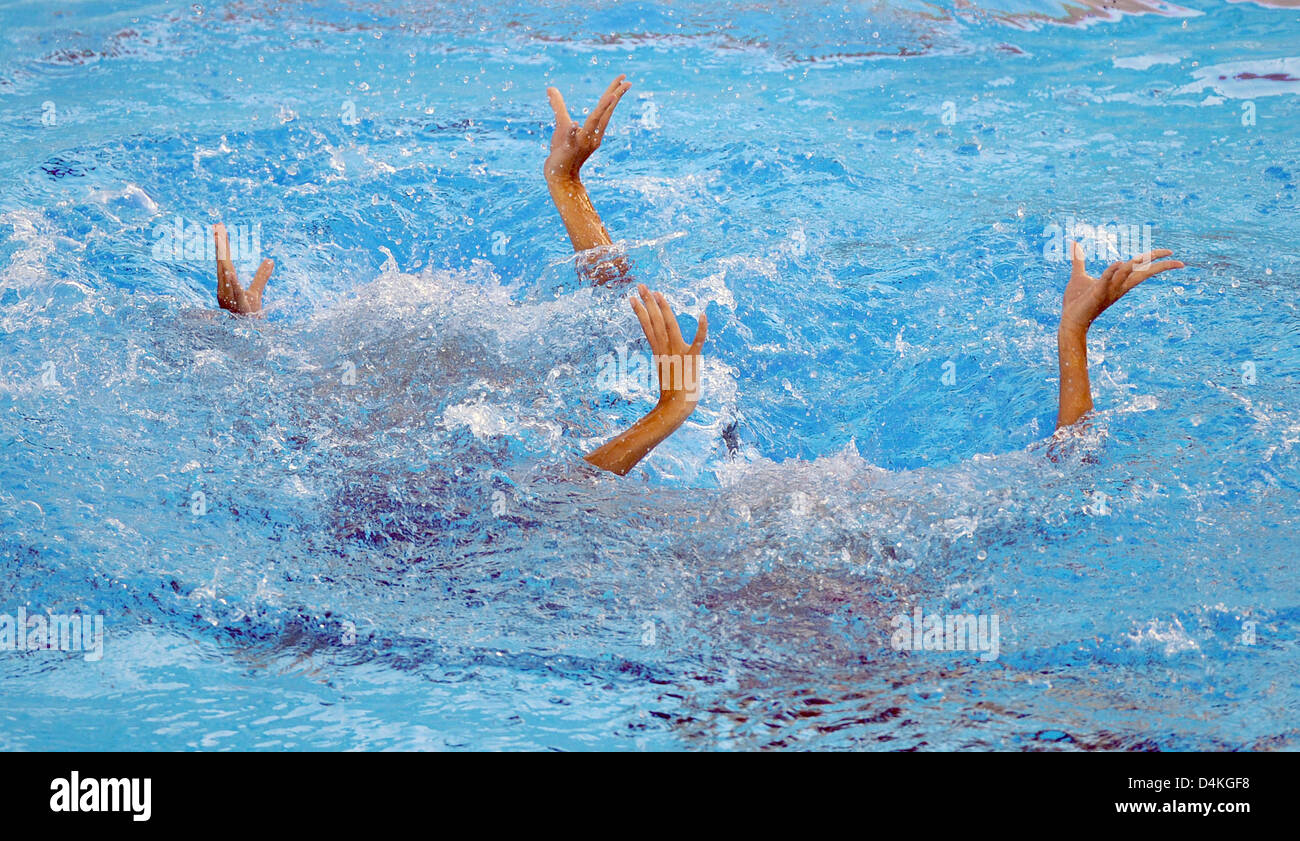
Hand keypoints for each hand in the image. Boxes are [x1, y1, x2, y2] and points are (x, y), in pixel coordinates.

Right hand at [214, 223, 273, 315]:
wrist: (248, 335)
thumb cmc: (248, 315)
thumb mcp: (256, 293)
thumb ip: (261, 276)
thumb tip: (270, 260)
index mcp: (227, 284)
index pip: (224, 260)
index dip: (222, 244)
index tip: (219, 226)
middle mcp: (225, 288)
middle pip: (222, 262)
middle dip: (220, 244)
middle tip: (218, 225)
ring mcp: (229, 296)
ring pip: (225, 273)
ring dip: (223, 257)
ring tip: (221, 240)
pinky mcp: (238, 306)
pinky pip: (235, 292)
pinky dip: (232, 282)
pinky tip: (229, 272)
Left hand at [544, 74, 630, 182]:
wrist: (560, 176)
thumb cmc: (562, 151)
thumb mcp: (561, 125)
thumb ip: (557, 106)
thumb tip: (550, 88)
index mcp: (593, 129)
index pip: (606, 108)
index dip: (614, 92)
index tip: (624, 78)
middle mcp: (592, 135)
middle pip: (605, 111)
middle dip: (615, 95)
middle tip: (627, 81)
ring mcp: (581, 142)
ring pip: (593, 123)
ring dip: (603, 109)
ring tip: (611, 96)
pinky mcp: (568, 149)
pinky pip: (570, 138)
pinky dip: (572, 131)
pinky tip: (574, 124)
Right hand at [629, 283, 707, 414]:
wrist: (676, 409)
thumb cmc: (673, 394)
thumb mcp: (667, 371)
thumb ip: (665, 359)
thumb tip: (663, 354)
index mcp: (659, 352)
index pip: (648, 327)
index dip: (641, 312)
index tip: (633, 298)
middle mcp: (666, 350)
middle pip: (655, 322)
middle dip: (647, 302)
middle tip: (640, 285)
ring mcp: (678, 354)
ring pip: (669, 327)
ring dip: (664, 309)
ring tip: (657, 293)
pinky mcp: (692, 360)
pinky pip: (697, 342)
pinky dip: (701, 329)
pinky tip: (703, 315)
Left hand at [1061, 241, 1183, 334]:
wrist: (1069, 320)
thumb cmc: (1076, 301)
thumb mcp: (1079, 276)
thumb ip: (1078, 260)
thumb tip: (1074, 243)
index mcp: (1117, 281)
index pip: (1140, 268)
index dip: (1154, 258)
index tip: (1170, 252)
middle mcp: (1117, 286)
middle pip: (1143, 273)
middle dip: (1159, 266)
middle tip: (1178, 260)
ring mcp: (1108, 291)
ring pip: (1126, 275)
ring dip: (1134, 265)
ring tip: (1145, 255)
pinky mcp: (1096, 294)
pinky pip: (1106, 281)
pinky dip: (1112, 272)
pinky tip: (1119, 262)